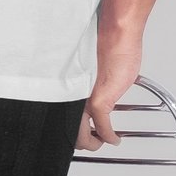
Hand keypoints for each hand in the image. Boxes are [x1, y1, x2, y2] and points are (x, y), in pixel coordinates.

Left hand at [78, 21, 142, 149]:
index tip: (79, 129)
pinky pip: (103, 129)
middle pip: (67, 128)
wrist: (116, 33)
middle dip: (79, 139)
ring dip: (92, 142)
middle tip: (89, 141)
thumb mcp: (93, 67)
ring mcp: (83, 100)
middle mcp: (72, 94)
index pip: (60, 114)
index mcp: (69, 87)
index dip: (69, 126)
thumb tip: (95, 88)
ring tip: (99, 142)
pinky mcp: (99, 103)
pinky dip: (109, 137)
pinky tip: (113, 139)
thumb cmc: (106, 42)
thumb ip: (90, 82)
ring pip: (81, 134)